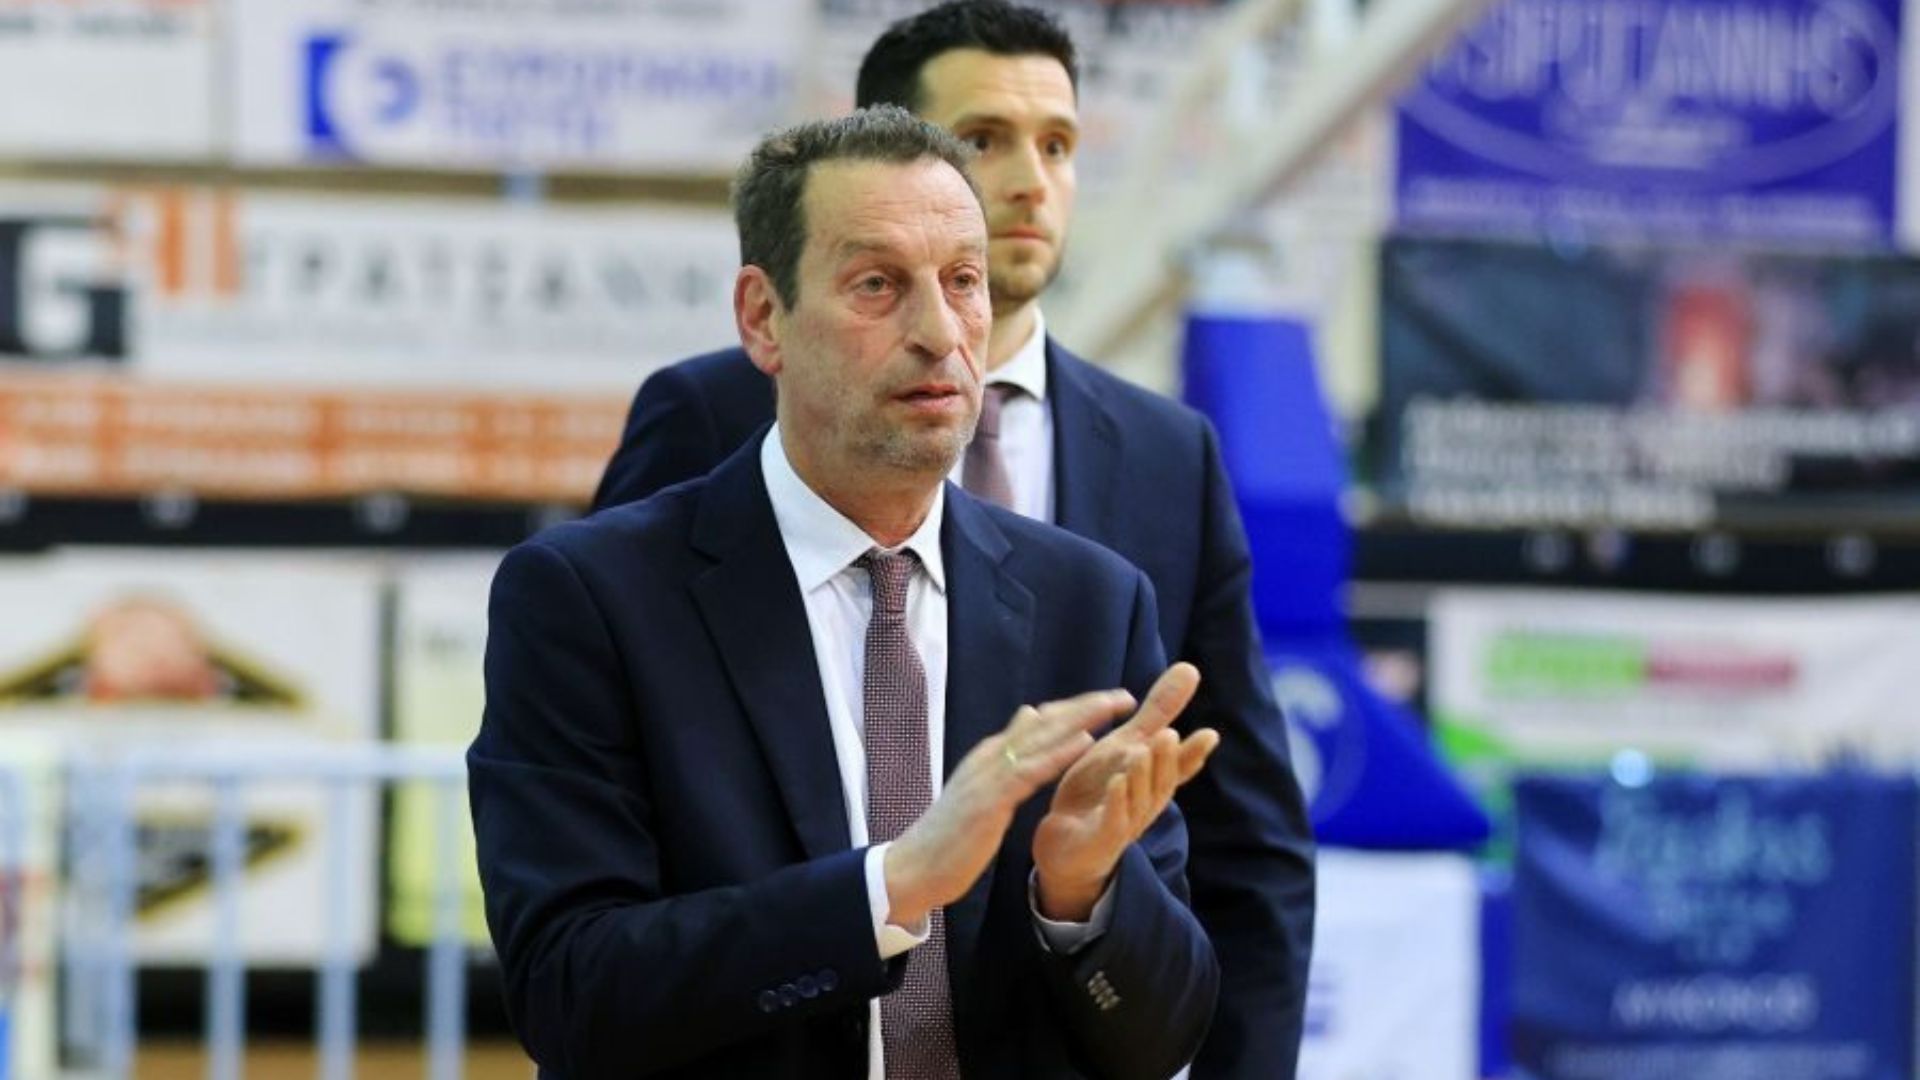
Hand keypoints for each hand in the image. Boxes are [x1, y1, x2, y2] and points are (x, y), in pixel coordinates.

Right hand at [883, 688, 1135, 928]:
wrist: (916, 867)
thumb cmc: (950, 835)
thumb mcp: (980, 789)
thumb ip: (1004, 756)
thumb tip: (1028, 716)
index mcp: (990, 756)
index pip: (1039, 723)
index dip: (1075, 709)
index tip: (1110, 701)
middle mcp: (990, 756)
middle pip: (1045, 721)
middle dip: (1087, 706)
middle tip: (1125, 696)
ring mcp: (988, 775)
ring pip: (1042, 737)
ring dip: (1081, 719)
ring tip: (1114, 706)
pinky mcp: (990, 799)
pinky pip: (1031, 770)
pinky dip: (1060, 753)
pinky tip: (1086, 741)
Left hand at [1031, 663, 1219, 920]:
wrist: (1066, 843)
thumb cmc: (1102, 790)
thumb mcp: (1128, 744)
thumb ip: (1158, 711)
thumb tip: (1191, 668)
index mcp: (1152, 779)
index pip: (1179, 766)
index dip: (1193, 754)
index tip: (1210, 735)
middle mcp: (1146, 802)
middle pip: (1161, 781)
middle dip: (1166, 759)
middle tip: (1169, 734)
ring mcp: (1126, 823)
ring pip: (1139, 799)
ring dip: (1142, 776)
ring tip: (1142, 752)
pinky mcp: (1102, 840)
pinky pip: (1113, 821)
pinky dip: (1116, 802)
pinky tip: (1116, 782)